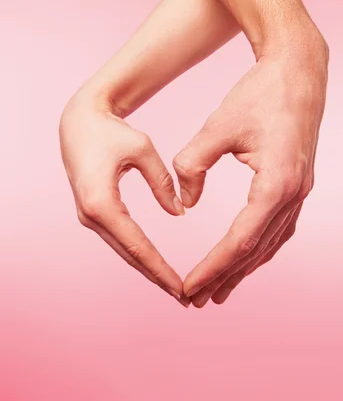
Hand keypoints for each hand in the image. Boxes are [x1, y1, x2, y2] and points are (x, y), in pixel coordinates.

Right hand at [59, 91, 188, 305]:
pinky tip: (154, 263)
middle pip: (129, 255)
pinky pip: (119, 238)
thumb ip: (162, 182)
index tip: (181, 288)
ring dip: (147, 268)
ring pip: (123, 250)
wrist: (80, 122)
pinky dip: (137, 253)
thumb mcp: (143, 150)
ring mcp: (89, 217)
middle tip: (185, 298)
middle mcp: (91, 216)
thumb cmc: (111, 131)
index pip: (137, 245)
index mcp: (101, 203)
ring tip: (174, 286)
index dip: (160, 269)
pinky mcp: (93, 212)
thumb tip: (179, 213)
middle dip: (156, 276)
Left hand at [173, 28, 328, 306]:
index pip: (240, 241)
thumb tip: (183, 203)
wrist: (298, 72)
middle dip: (225, 277)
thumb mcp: (217, 127)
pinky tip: (244, 256)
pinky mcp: (297, 184)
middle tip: (195, 300)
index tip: (188, 287)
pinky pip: (277, 228)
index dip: (212, 267)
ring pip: (269, 243)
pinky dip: (258, 248)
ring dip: (243, 268)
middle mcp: (293, 195)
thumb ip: (192, 165)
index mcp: (276, 184)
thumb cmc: (259, 95)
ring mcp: (300, 192)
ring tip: (218, 290)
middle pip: (256, 250)